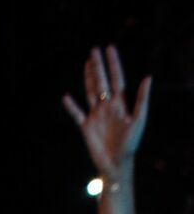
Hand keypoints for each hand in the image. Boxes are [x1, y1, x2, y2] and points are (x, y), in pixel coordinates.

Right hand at [62, 46, 151, 180]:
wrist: (117, 164)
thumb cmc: (130, 145)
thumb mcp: (139, 120)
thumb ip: (142, 99)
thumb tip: (148, 77)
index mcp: (120, 104)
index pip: (116, 79)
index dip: (113, 64)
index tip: (110, 48)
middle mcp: (107, 107)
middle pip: (101, 82)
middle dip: (98, 66)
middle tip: (94, 49)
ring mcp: (96, 116)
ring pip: (90, 92)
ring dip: (88, 78)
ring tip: (86, 63)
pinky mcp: (86, 128)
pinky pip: (77, 114)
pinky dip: (71, 106)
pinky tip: (66, 97)